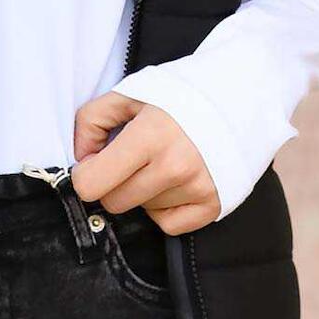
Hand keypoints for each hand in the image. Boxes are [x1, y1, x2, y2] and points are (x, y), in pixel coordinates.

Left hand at [69, 92, 221, 233]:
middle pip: (114, 202)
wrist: (237, 98)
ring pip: (142, 211)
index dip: (84, 174)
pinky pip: (169, 226)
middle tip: (129, 160)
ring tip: (160, 162)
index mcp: (150, 135)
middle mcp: (174, 166)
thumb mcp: (129, 93)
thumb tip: (82, 158)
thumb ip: (92, 120)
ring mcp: (197, 187)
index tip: (94, 162)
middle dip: (112, 183)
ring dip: (143, 191)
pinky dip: (164, 209)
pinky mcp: (213, 204)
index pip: (92, 184)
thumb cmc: (179, 95)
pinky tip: (173, 182)